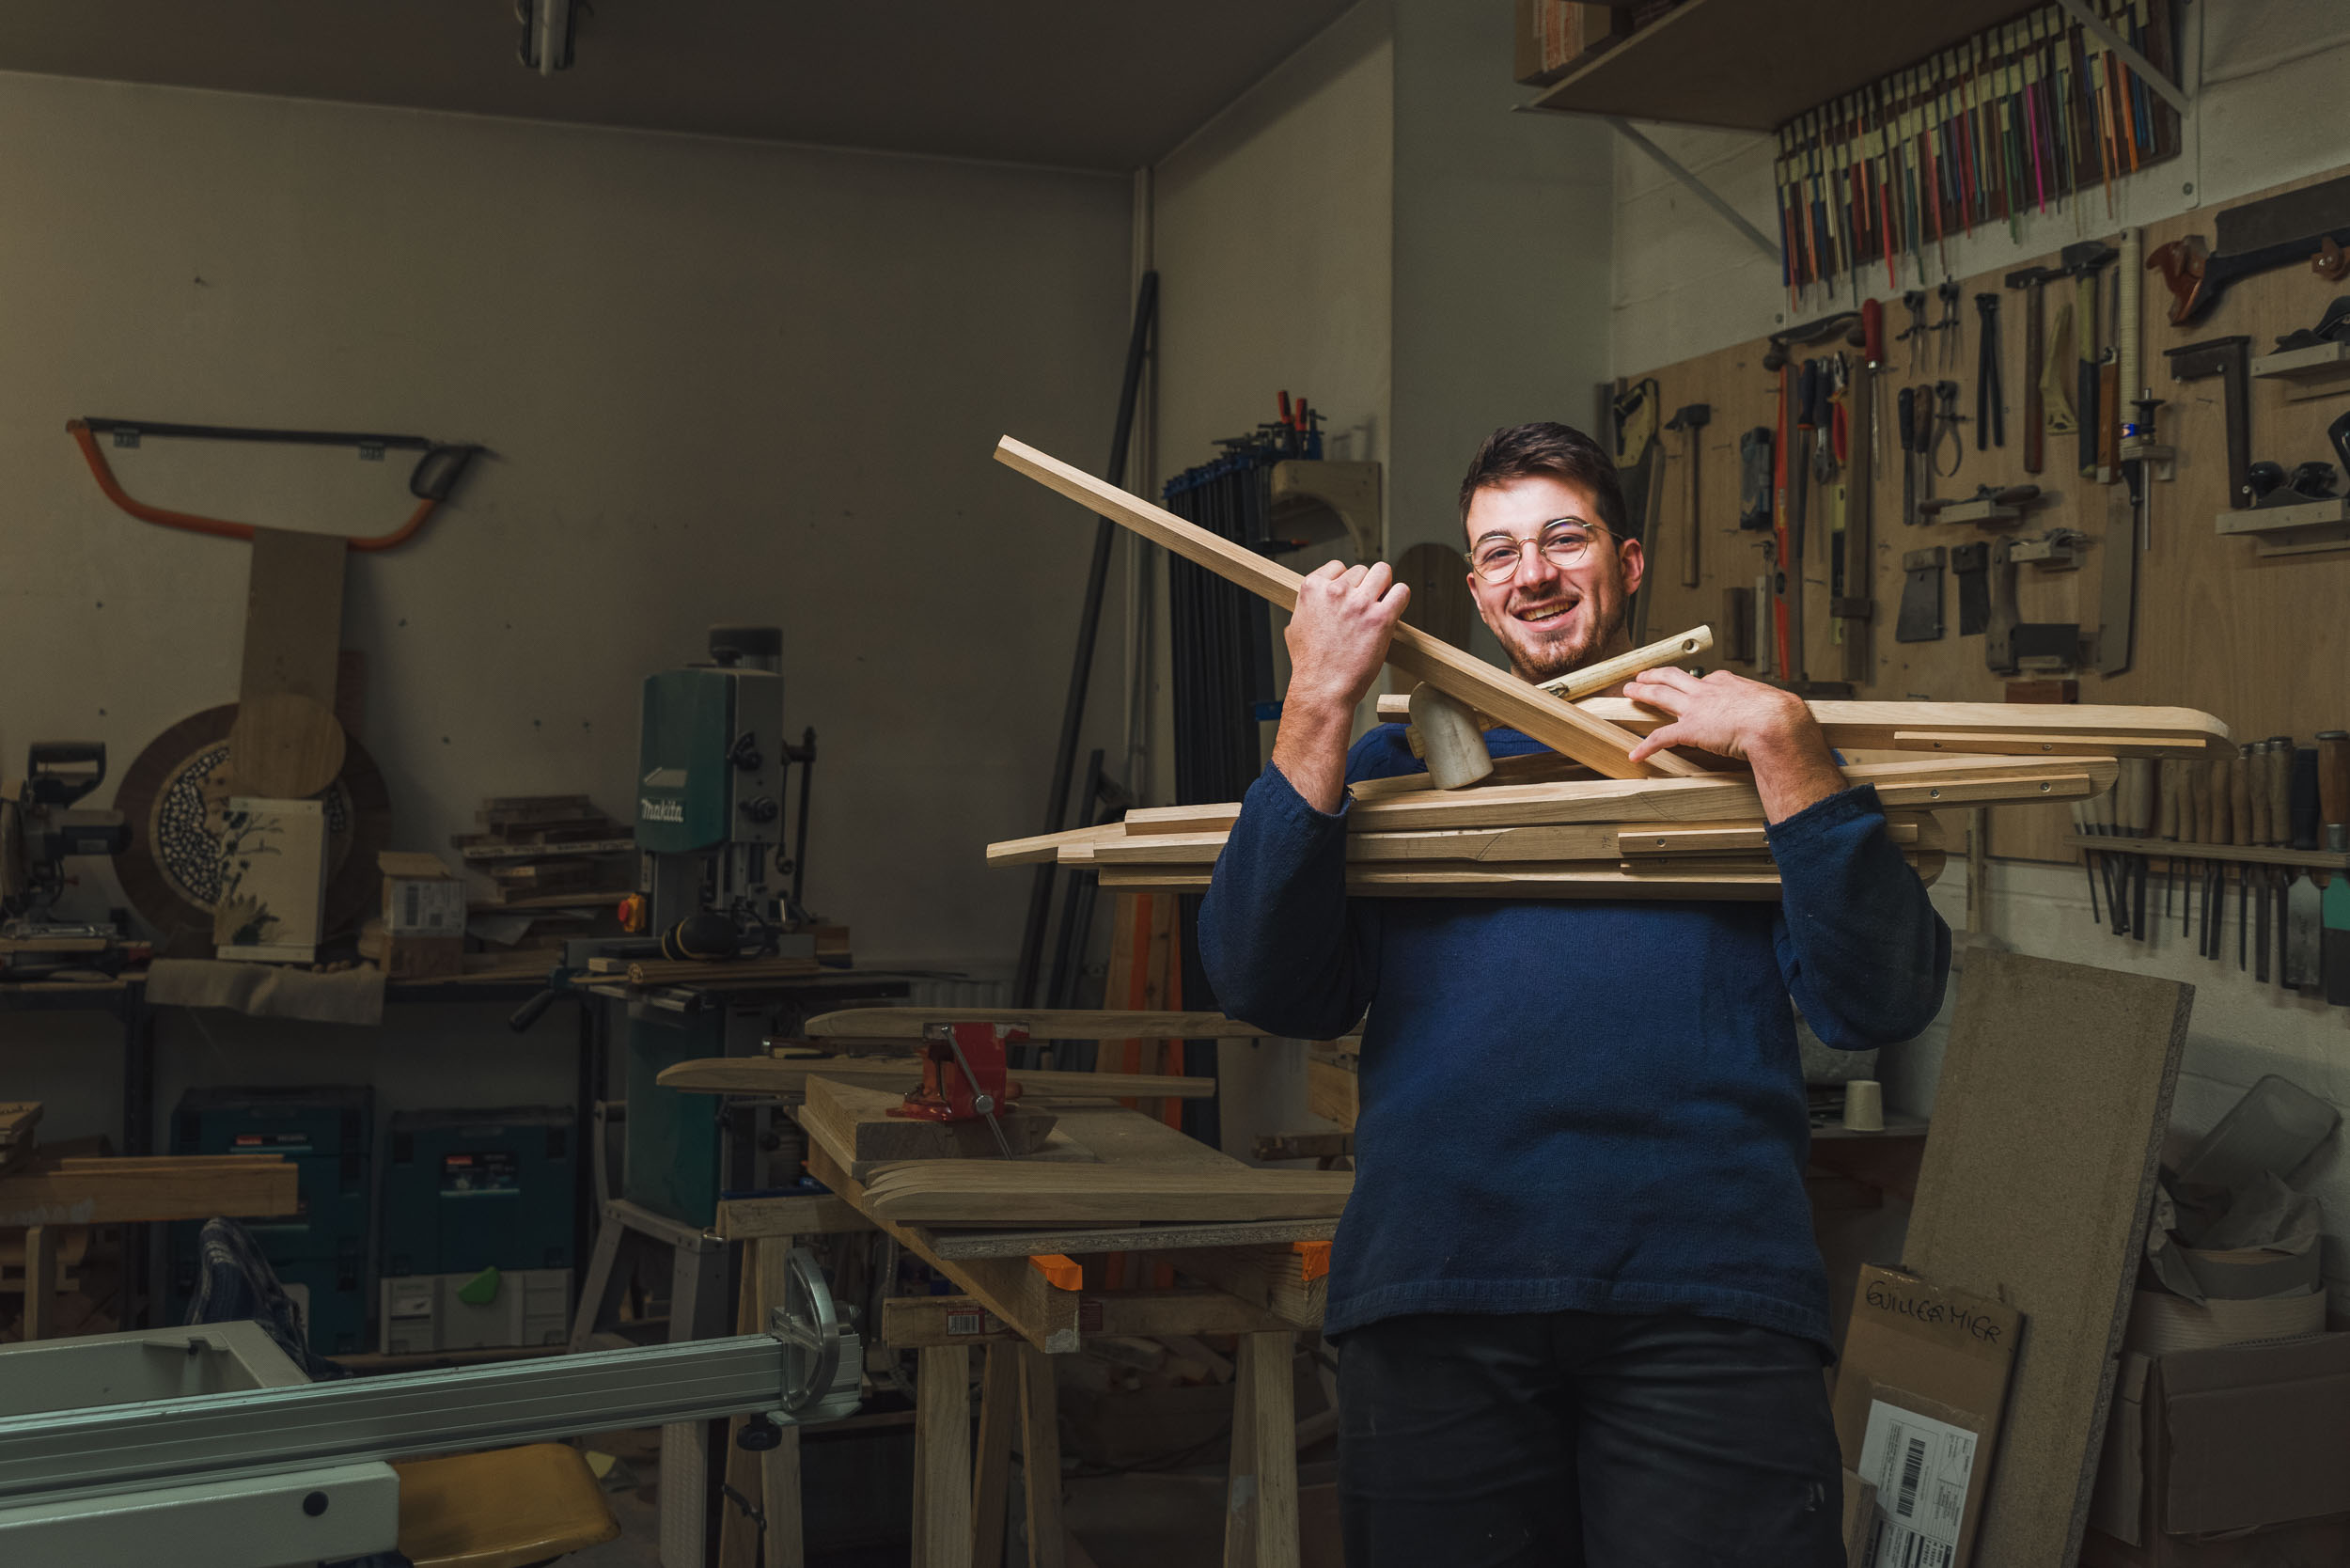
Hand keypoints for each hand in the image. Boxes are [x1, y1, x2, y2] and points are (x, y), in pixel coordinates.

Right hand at [1268, 561, 1409, 813]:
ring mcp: (1359, 603)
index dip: (1346, 582)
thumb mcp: (1295, 626)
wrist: (1322, 689)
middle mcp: (1335, 591)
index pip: (1338, 566)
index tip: (1349, 595)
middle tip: (1364, 607)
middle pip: (1362, 570)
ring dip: (1383, 587)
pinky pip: (1401, 592)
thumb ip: (1308, 606)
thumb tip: (1316, 599)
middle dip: (1365, 586)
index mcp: (1312, 588)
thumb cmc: (1310, 665)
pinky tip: (1394, 610)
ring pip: (1383, 573)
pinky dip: (1400, 598)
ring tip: (1381, 605)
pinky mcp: (1380, 618)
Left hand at [1619, 667, 1845, 821]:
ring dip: (1642, 693)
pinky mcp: (1689, 729)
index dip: (1696, 683)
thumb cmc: (1782, 716)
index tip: (1691, 684)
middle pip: (1674, 678)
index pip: (1707, 679)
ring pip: (1660, 695)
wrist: (1775, 723)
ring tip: (1628, 692)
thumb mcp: (1776, 704)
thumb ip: (1770, 707)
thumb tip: (1785, 716)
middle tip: (1642, 675)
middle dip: (1655, 675)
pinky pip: (1660, 738)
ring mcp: (1696, 708)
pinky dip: (1646, 747)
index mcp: (1729, 682)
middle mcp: (1708, 690)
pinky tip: (1635, 754)